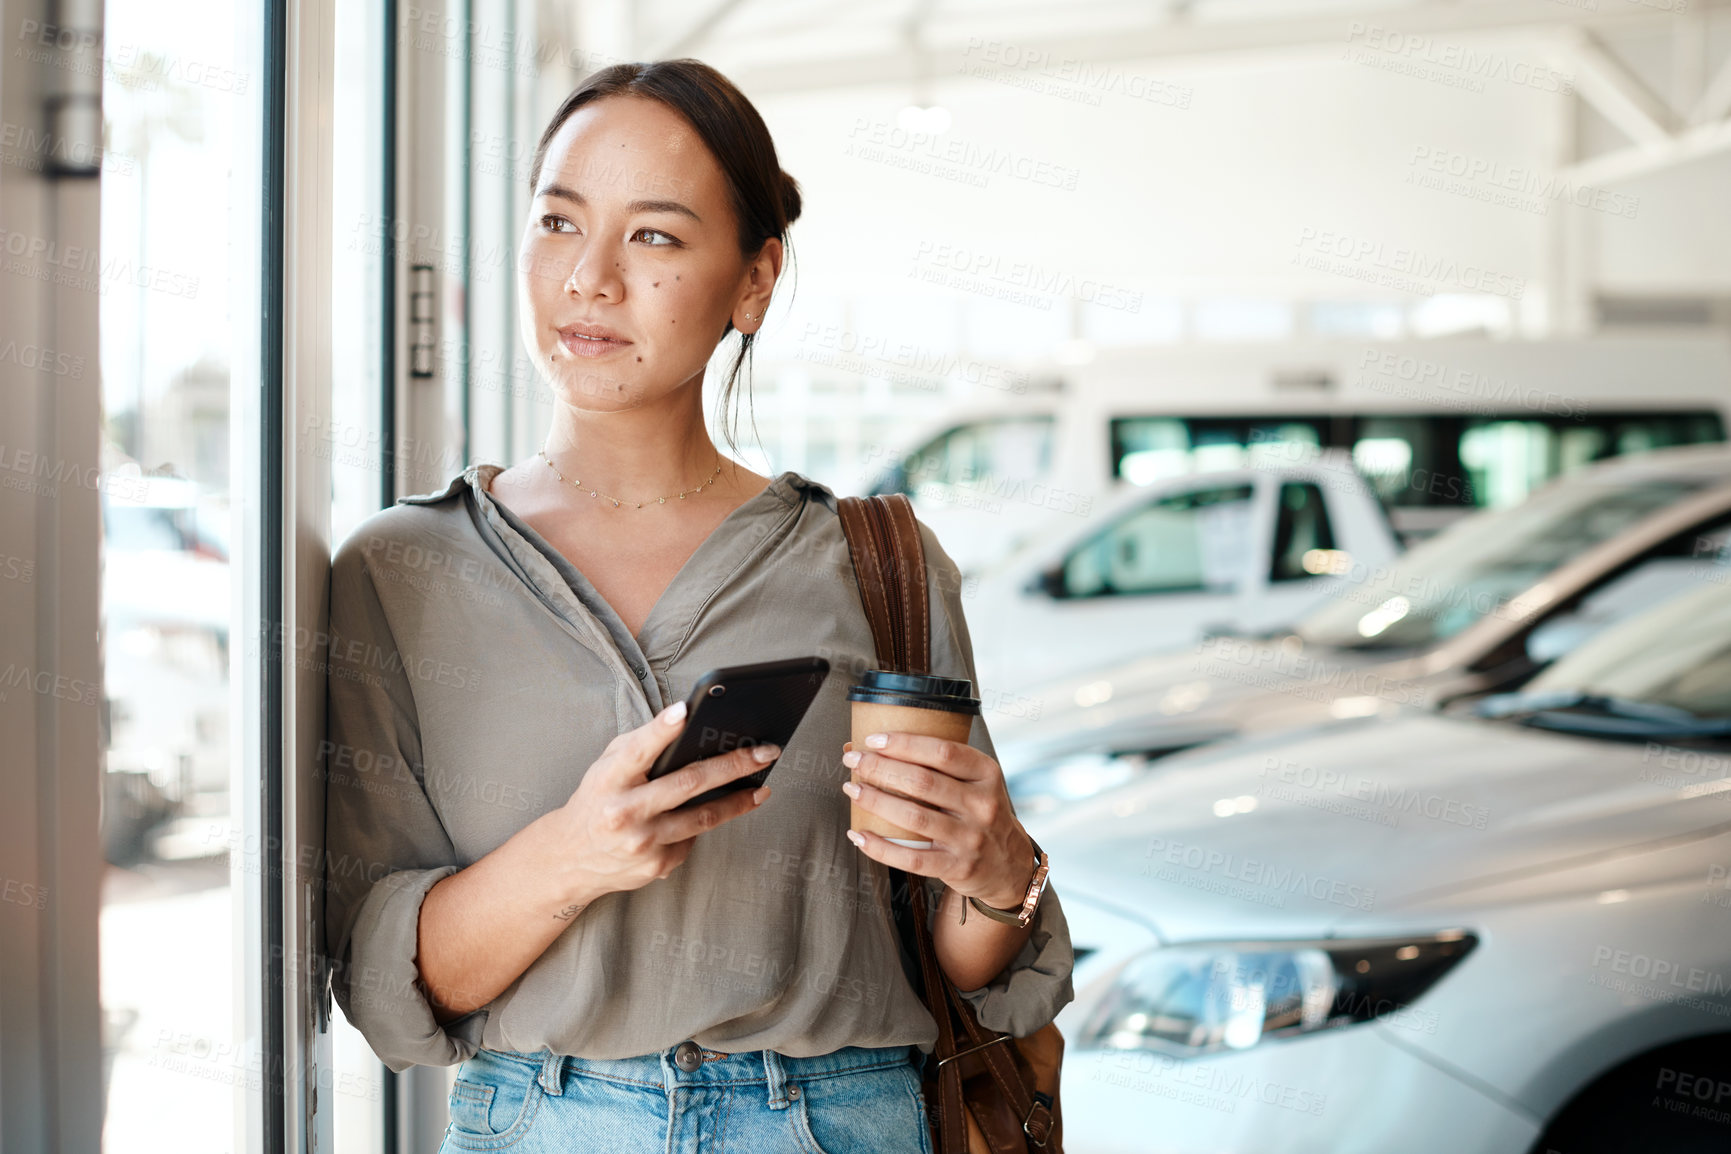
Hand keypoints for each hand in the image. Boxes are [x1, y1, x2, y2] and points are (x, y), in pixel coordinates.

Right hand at [551, 700, 774, 902]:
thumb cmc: (597, 799)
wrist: (571, 858)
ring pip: (703, 817)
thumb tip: (685, 720)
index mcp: (609, 780)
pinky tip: (720, 812)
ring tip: (762, 787)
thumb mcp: (606, 766)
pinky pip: (692, 838)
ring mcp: (643, 842)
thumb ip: (640, 745)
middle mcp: (624, 812)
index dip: (662, 731)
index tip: (686, 711)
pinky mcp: (657, 865)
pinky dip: (706, 822)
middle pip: (688, 783)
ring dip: (739, 800)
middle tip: (766, 752)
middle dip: (733, 764)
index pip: (637, 751)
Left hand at [840, 734, 1033, 909]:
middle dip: (881, 768)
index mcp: (986, 774)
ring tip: (852, 789)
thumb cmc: (979, 813)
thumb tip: (873, 747)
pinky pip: (912, 859)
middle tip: (854, 761)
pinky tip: (859, 834)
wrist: (1008, 864)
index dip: (905, 744)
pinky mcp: (957, 867)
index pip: (943, 752)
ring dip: (876, 801)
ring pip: (914, 817)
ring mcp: (970, 838)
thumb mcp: (974, 782)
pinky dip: (880, 847)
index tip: (873, 740)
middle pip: (923, 782)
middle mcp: (982, 805)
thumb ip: (937, 766)